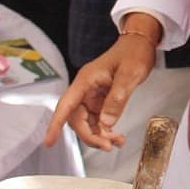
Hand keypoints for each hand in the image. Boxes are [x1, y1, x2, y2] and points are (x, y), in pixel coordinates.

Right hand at [44, 15, 160, 148]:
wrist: (140, 43)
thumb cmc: (133, 52)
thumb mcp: (129, 74)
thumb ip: (117, 98)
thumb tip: (106, 122)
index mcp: (86, 80)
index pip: (66, 105)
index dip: (55, 124)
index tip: (49, 141)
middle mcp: (85, 89)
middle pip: (77, 119)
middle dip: (90, 136)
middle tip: (106, 145)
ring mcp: (93, 95)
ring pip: (88, 123)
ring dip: (100, 136)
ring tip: (117, 141)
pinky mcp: (101, 100)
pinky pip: (98, 120)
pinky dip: (106, 131)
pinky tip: (116, 137)